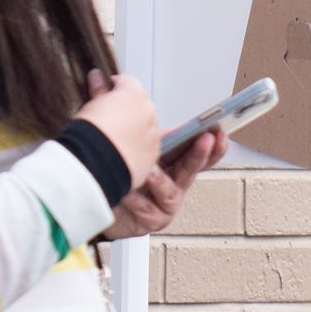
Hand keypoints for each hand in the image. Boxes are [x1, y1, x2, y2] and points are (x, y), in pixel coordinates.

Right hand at [77, 71, 161, 188]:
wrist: (95, 162)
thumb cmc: (91, 132)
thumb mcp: (90, 105)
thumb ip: (99, 89)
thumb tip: (97, 76)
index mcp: (134, 94)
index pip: (126, 82)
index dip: (112, 89)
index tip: (103, 97)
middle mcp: (149, 112)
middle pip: (139, 106)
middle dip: (126, 111)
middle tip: (108, 122)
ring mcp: (153, 135)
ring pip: (146, 128)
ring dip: (134, 131)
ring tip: (113, 141)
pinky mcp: (153, 156)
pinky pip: (147, 148)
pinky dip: (137, 149)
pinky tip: (120, 155)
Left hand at [101, 129, 222, 239]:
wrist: (93, 200)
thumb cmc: (113, 171)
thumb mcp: (126, 141)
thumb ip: (129, 119)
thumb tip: (117, 89)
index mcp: (171, 162)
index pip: (198, 152)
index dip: (212, 144)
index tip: (217, 131)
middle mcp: (173, 183)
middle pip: (192, 169)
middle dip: (200, 153)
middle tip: (206, 139)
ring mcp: (164, 205)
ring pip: (171, 192)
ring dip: (160, 180)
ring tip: (150, 171)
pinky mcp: (151, 221)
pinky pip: (148, 209)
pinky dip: (137, 199)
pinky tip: (127, 192)